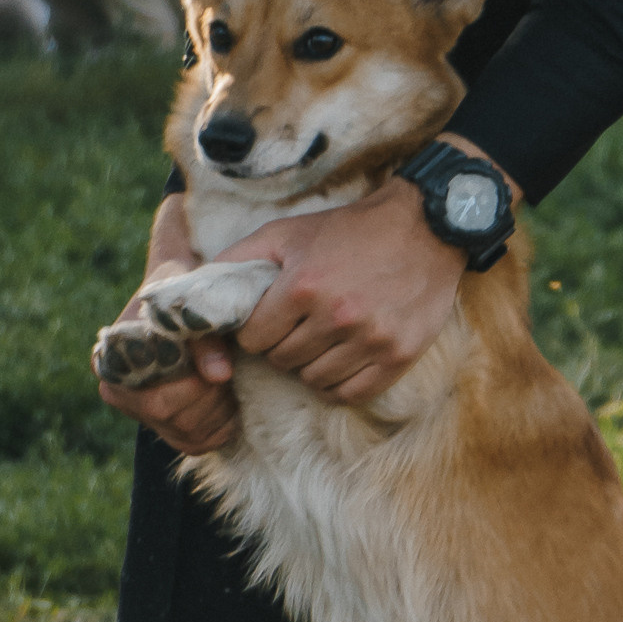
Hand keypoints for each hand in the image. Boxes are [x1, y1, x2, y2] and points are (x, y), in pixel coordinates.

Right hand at [96, 281, 241, 455]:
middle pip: (168, 414)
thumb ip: (204, 338)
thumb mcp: (190, 307)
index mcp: (110, 361)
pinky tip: (226, 398)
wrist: (188, 306)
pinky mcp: (170, 433)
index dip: (189, 381)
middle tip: (225, 367)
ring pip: (188, 433)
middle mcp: (119, 395)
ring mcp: (144, 418)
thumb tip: (219, 375)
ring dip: (219, 406)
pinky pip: (201, 444)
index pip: (148, 388)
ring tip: (225, 378)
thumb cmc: (184, 299)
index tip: (211, 360)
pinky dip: (223, 424)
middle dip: (207, 392)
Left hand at [233, 176, 467, 403]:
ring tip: (322, 338)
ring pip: (314, 380)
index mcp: (302, 286)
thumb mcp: (286, 233)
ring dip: (310, 364)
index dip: (257, 330)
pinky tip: (343, 357)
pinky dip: (340, 382)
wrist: (424, 228)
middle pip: (283, 361)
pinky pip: (351, 393)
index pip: (254, 340)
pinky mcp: (398, 356)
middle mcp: (337, 317)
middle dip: (283, 345)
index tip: (271, 318)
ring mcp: (371, 340)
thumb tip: (198, 291)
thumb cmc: (347, 230)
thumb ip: (237, 260)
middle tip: (298, 325)